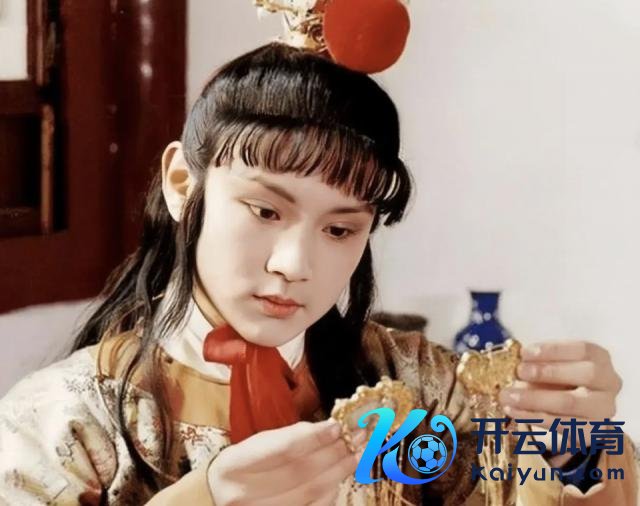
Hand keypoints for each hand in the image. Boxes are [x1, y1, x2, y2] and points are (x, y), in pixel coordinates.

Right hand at [207, 419, 366, 505]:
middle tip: (356, 438)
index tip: (338, 426)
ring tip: (356, 455)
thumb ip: (288, 438)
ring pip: (309, 493)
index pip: (283, 450)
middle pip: (300, 472)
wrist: (216, 498)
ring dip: (338, 472)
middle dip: (334, 453)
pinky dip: (329, 493)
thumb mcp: (255, 445)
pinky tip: (339, 478)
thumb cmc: (241, 466)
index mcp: (234, 465)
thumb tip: (330, 429)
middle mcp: (243, 494)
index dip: (314, 438)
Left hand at [498, 340, 622, 462]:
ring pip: (570, 403)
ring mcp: (603, 410)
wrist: (576, 412)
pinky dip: (532, 416)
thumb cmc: (561, 378)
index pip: (582, 350)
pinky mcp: (590, 431)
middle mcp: (609, 383)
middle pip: (586, 374)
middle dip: (549, 372)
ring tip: (507, 396)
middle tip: (519, 372)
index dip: (553, 350)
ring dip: (533, 399)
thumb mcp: (552, 365)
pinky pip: (560, 424)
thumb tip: (512, 364)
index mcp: (600, 358)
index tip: (524, 353)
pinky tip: (512, 410)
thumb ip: (538, 363)